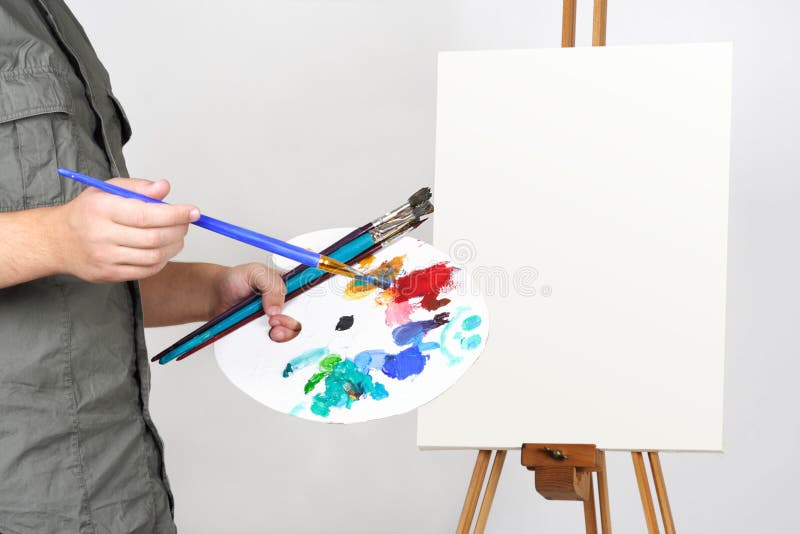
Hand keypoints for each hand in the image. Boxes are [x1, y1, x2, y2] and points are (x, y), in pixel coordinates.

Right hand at [54, 178, 198, 282]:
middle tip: (186, 223)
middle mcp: (101, 235)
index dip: (175, 214)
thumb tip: (164, 187)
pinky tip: (163, 249)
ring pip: (153, 257)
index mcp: (102, 209)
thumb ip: (139, 187)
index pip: (147, 215)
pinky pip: (146, 271)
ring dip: (174, 246)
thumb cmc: (89, 212)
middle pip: (154, 238)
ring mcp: (105, 258)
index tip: (193, 212)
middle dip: (179, 230)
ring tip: (177, 236)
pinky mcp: (108, 275)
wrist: (58, 240)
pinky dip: (162, 260)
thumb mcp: (108, 189)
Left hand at [212, 263, 301, 341]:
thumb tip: (277, 309)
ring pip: (292, 334)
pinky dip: (272, 343)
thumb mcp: (255, 272)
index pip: (310, 298)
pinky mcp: (268, 332)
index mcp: (290, 286)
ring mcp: (278, 319)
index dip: (309, 307)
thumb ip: (270, 285)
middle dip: (293, 324)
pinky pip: (277, 342)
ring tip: (270, 330)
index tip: (295, 311)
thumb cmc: (236, 279)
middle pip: (304, 319)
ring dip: (283, 335)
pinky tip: (264, 337)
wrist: (217, 296)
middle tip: (274, 321)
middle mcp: (288, 304)